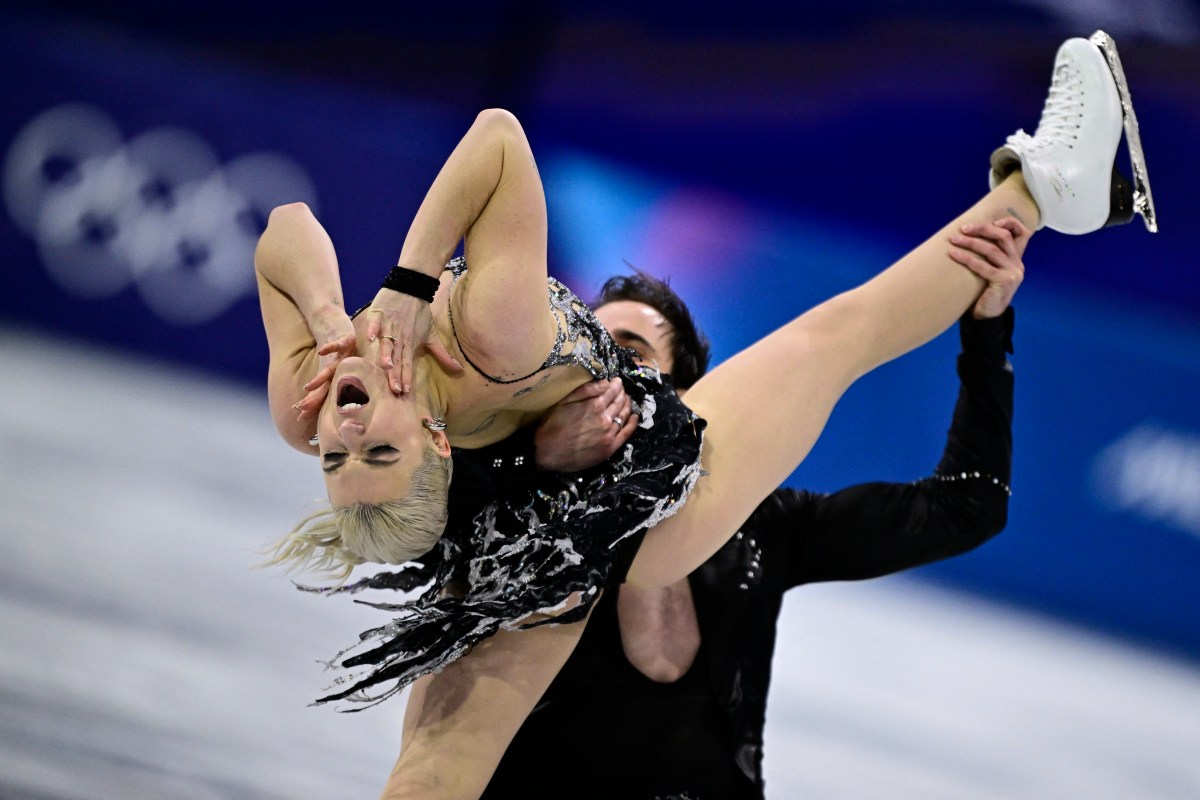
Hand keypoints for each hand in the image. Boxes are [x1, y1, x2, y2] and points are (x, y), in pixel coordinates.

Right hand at [294, 306, 355, 421]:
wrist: (336, 322)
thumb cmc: (329, 346)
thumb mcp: (324, 365)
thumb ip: (317, 382)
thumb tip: (303, 398)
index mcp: (336, 378)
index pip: (323, 395)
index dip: (312, 406)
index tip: (299, 417)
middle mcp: (342, 370)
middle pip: (327, 387)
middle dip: (315, 399)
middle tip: (302, 409)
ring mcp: (346, 356)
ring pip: (333, 369)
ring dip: (321, 378)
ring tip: (307, 388)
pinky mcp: (347, 340)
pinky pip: (339, 344)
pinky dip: (331, 348)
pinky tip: (321, 352)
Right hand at [366, 287, 462, 394]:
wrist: (411, 288)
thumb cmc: (420, 315)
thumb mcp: (432, 335)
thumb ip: (442, 354)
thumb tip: (459, 370)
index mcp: (410, 344)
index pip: (408, 363)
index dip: (406, 376)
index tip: (405, 391)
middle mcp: (399, 338)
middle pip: (396, 358)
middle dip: (395, 374)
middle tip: (395, 388)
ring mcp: (389, 326)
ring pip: (387, 343)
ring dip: (386, 354)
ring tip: (386, 365)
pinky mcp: (379, 315)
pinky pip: (376, 323)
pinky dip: (373, 329)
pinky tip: (371, 337)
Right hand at [534, 378, 638, 471]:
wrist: (548, 452)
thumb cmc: (553, 425)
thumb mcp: (566, 401)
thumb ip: (587, 390)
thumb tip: (606, 382)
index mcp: (594, 405)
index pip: (612, 391)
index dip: (616, 384)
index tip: (617, 382)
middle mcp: (605, 419)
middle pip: (620, 402)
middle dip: (622, 394)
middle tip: (622, 391)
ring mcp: (609, 434)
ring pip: (624, 415)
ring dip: (627, 405)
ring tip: (627, 400)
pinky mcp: (610, 448)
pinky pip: (627, 433)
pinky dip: (632, 423)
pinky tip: (634, 416)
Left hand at [948, 216, 1029, 318]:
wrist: (986, 318)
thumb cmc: (982, 292)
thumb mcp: (989, 271)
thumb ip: (988, 257)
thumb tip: (968, 234)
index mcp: (1016, 259)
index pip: (1024, 233)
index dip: (1011, 223)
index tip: (992, 221)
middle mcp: (1017, 264)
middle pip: (1004, 236)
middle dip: (982, 229)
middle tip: (963, 229)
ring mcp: (1013, 272)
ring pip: (991, 249)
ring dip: (970, 242)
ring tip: (953, 240)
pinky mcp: (1004, 281)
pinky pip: (982, 266)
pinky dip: (966, 258)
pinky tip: (953, 254)